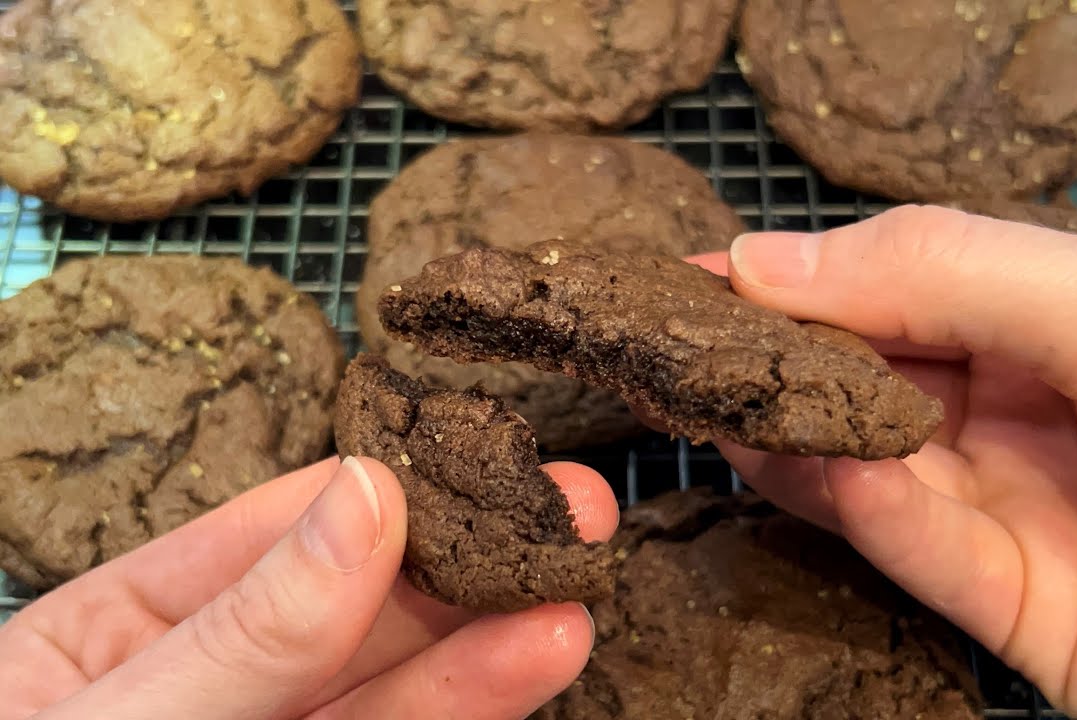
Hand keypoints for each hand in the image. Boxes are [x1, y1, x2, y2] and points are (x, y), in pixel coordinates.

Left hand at [0, 456, 617, 719]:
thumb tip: (363, 499)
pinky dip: (468, 708)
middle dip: (464, 559)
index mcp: (116, 637)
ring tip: (569, 602)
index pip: (265, 538)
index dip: (379, 493)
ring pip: (389, 691)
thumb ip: (240, 629)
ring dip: (487, 643)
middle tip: (565, 512)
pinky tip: (527, 665)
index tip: (474, 466)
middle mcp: (205, 693)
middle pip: (352, 609)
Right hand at [692, 206, 1076, 718]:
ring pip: (881, 473)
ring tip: (720, 406)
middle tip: (680, 353)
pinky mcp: (1031, 618)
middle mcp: (1034, 412)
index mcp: (1062, 315)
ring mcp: (1029, 516)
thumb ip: (941, 271)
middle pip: (879, 384)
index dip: (804, 282)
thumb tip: (768, 255)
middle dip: (783, 366)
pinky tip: (809, 468)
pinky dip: (864, 512)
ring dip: (803, 439)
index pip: (902, 288)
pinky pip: (926, 557)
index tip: (701, 281)